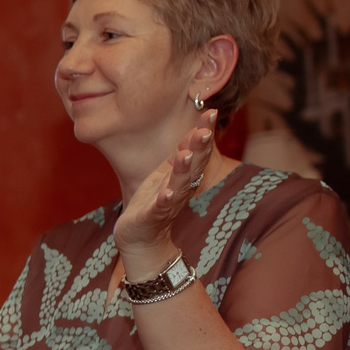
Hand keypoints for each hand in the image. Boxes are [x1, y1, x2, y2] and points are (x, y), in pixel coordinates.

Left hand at [113, 108, 217, 275]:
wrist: (140, 237)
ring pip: (178, 184)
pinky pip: (160, 207)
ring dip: (183, 170)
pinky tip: (167, 192)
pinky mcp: (152, 217)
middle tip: (205, 129)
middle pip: (193, 165)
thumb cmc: (154, 202)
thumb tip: (196, 130)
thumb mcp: (167, 174)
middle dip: (199, 147)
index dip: (203, 132)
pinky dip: (164, 199)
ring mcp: (167, 203)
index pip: (196, 151)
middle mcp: (180, 188)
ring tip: (186, 154)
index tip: (210, 112)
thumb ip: (182, 154)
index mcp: (183, 176)